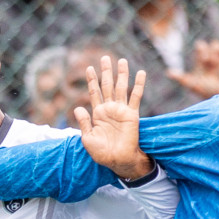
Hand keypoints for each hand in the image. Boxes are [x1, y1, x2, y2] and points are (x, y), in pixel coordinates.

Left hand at [73, 56, 152, 180]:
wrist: (118, 161)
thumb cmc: (102, 153)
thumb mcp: (87, 138)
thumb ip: (84, 122)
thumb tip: (78, 108)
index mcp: (97, 114)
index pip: (94, 93)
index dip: (91, 80)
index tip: (89, 68)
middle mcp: (109, 109)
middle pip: (107, 86)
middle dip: (106, 72)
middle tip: (105, 57)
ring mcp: (121, 111)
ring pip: (121, 87)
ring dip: (121, 74)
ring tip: (121, 60)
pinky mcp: (132, 115)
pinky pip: (136, 97)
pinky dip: (138, 85)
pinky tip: (140, 73)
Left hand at [168, 40, 218, 98]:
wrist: (213, 97)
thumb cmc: (200, 90)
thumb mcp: (190, 83)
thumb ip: (180, 77)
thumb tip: (168, 72)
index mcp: (201, 59)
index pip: (201, 46)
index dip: (202, 49)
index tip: (203, 59)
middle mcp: (210, 58)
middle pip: (212, 44)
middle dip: (212, 50)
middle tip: (211, 62)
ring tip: (217, 62)